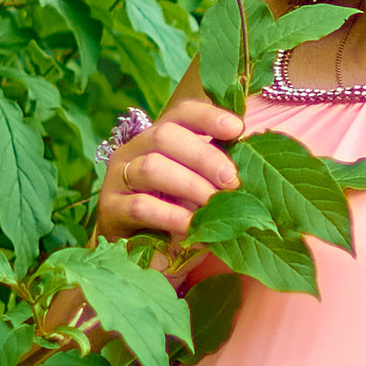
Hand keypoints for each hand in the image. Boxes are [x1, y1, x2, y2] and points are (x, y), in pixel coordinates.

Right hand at [97, 94, 242, 241]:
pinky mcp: (110, 209)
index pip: (181, 113)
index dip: (208, 116)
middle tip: (231, 181)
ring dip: (190, 186)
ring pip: (152, 167)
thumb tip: (254, 162)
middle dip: (204, 156)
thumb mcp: (199, 188)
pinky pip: (141, 206)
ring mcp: (118, 177)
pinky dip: (172, 217)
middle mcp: (134, 150)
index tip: (237, 129)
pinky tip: (193, 229)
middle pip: (165, 135)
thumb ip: (217, 172)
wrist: (140, 252)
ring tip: (214, 205)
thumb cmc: (177, 214)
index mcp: (159, 138)